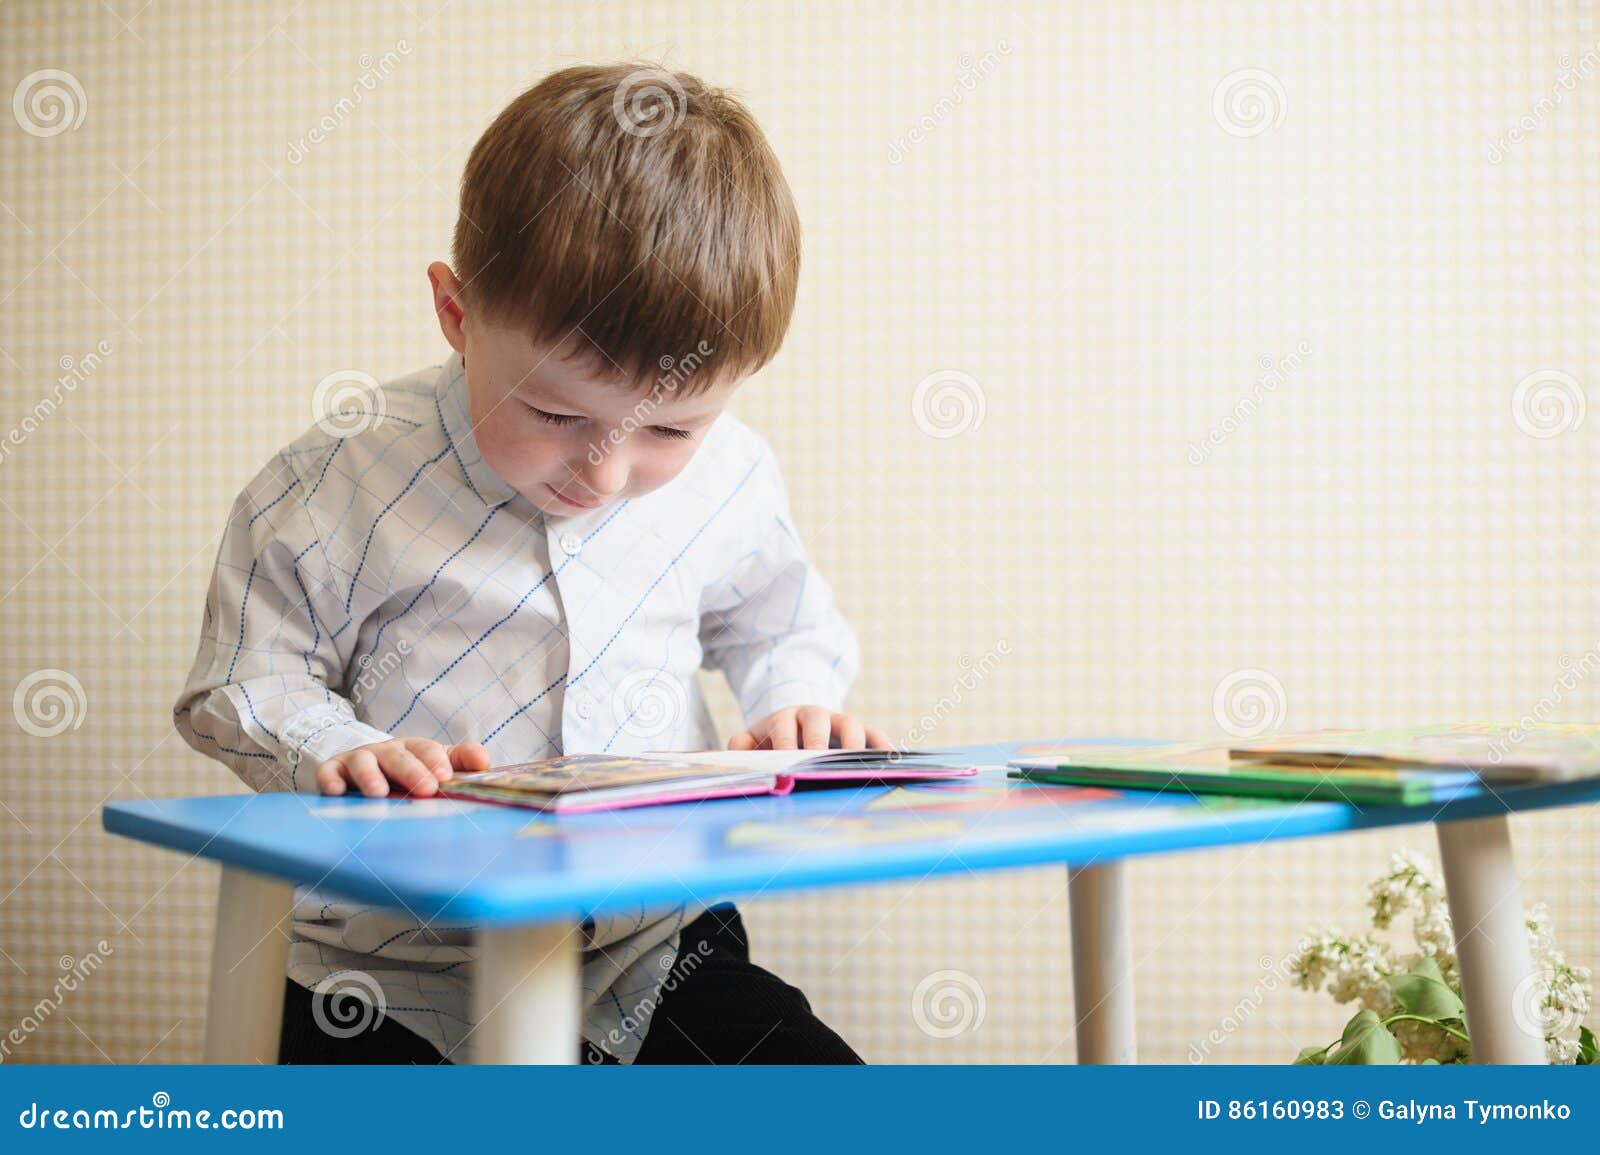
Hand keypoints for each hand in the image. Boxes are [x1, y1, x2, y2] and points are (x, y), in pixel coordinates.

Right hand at [315, 737, 491, 796]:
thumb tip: (483, 760)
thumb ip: (459, 761)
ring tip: (379, 793)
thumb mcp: (434, 764)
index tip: (446, 777)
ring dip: (370, 777)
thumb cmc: (406, 771)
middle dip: (412, 771)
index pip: (426, 749)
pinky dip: (330, 781)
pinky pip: (329, 774)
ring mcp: (357, 760)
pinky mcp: (333, 772)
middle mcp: (385, 751)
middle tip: (426, 788)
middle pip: (398, 756)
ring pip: (363, 763)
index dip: (436, 761)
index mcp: (412, 749)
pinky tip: (336, 792)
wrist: (361, 768)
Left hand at [728, 706, 892, 750]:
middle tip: (818, 760)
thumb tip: (734, 748)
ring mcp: (839, 722)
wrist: (799, 725)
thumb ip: (742, 745)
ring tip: (858, 764)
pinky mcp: (861, 731)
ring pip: (850, 723)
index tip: (785, 759)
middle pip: (818, 719)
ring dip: (854, 741)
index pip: (784, 725)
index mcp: (786, 718)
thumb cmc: (775, 741)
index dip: (785, 740)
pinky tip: (890, 761)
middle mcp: (814, 716)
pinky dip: (883, 745)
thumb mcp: (755, 739)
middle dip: (818, 739)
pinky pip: (875, 733)